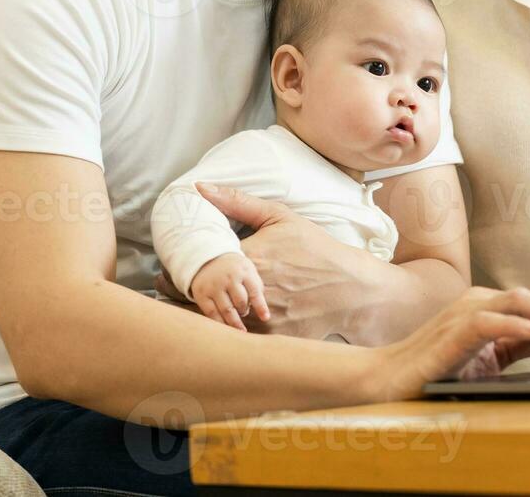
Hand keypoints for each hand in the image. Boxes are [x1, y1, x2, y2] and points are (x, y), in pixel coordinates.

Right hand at [189, 252, 269, 330]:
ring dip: (235, 321)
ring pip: (227, 310)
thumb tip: (261, 310)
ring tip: (239, 328)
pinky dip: (220, 323)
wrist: (207, 259)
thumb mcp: (248, 270)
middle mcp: (228, 278)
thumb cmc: (234, 270)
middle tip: (244, 312)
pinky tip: (225, 328)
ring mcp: (214, 286)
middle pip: (241, 302)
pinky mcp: (202, 294)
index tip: (265, 319)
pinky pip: (212, 313)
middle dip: (244, 311)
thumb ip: (256, 287)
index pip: (255, 292)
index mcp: (243, 271)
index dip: (261, 307)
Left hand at [193, 181, 382, 339]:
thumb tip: (200, 188)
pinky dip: (229, 333)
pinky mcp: (271, 337)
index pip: (200, 262)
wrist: (351, 287)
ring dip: (206, 314)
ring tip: (201, 307)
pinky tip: (229, 323)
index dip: (186, 266)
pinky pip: (238, 340)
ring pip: (216, 320)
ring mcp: (261, 316)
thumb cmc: (315, 248)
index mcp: (248, 256)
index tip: (178, 269)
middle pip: (204, 294)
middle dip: (191, 292)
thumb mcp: (281, 218)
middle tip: (185, 289)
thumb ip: (238, 202)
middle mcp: (251, 287)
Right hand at [370, 286, 529, 399]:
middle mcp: (480, 303)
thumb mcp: (487, 360)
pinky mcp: (452, 333)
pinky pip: (489, 323)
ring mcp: (465, 314)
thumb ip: (519, 347)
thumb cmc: (435, 371)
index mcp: (490, 309)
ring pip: (520, 304)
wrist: (387, 380)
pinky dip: (515, 325)